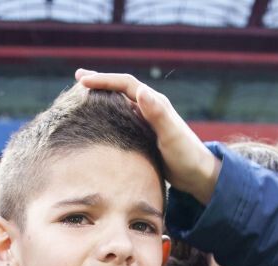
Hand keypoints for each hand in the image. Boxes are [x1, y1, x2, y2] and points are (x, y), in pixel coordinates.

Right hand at [74, 69, 220, 203]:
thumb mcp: (171, 135)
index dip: (104, 80)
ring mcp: (147, 121)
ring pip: (120, 102)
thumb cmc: (187, 155)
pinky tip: (99, 120)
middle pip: (121, 88)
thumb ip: (157, 114)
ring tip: (83, 95)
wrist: (199, 175)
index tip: (82, 81)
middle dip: (100, 82)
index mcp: (155, 103)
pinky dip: (109, 113)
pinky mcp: (145, 135)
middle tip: (78, 78)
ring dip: (103, 96)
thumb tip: (141, 91)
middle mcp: (150, 108)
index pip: (125, 83)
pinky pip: (123, 118)